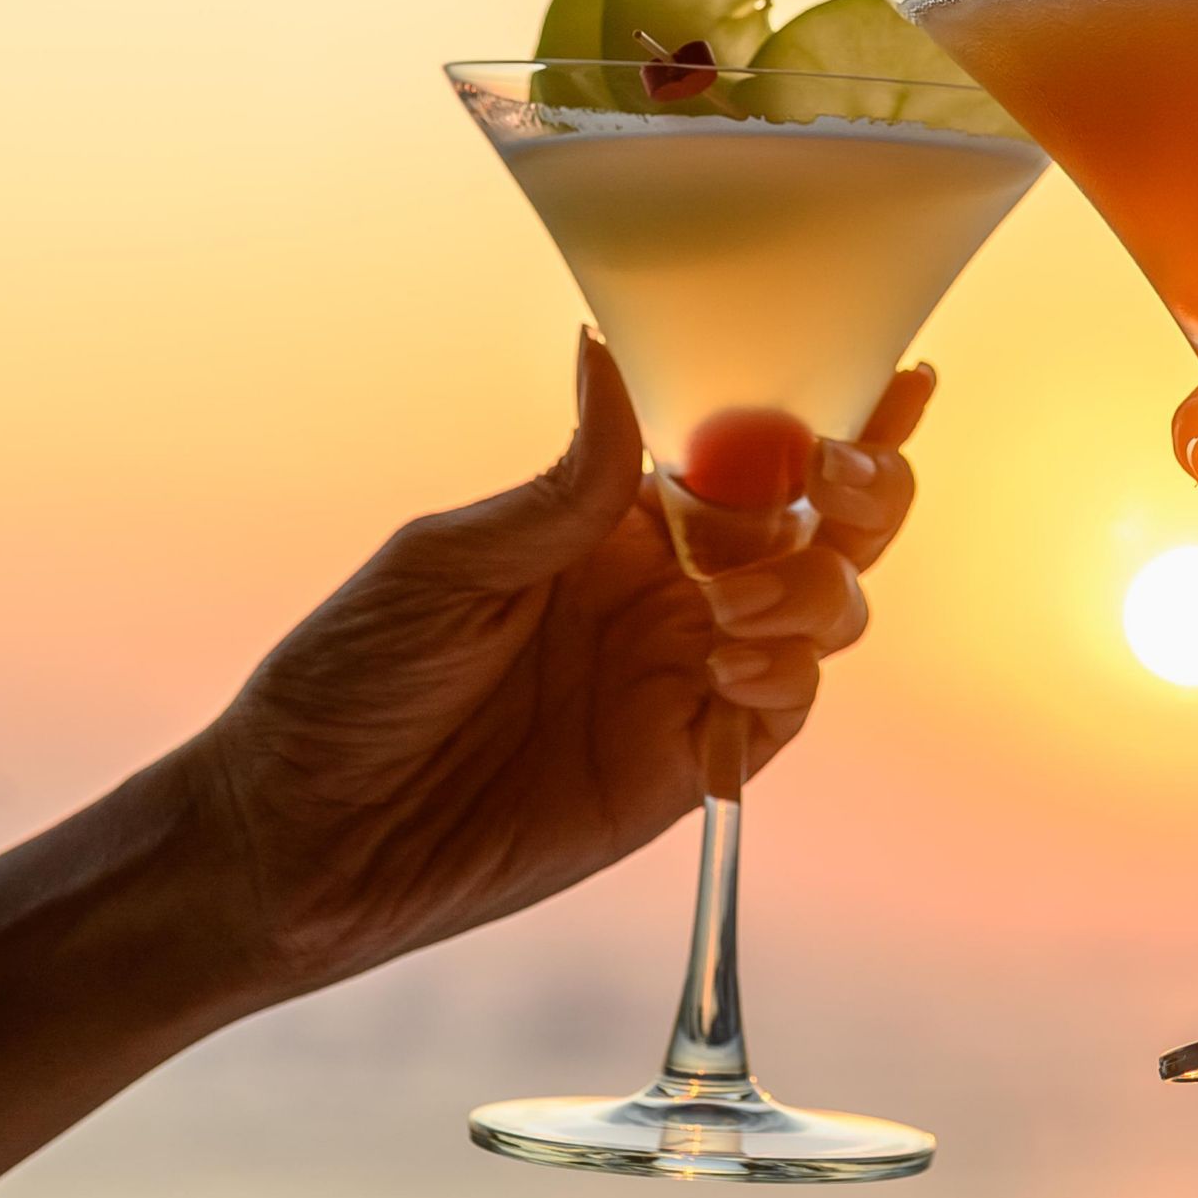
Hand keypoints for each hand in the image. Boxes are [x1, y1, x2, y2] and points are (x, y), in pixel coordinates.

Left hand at [188, 333, 930, 1000]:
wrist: (300, 843)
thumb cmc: (343, 684)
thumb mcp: (443, 567)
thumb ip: (561, 487)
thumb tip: (612, 354)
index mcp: (612, 515)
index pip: (746, 447)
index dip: (831, 409)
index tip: (896, 375)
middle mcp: (668, 585)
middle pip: (819, 523)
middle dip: (858, 492)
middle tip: (830, 479)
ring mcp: (685, 675)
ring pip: (824, 607)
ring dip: (814, 586)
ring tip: (728, 607)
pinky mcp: (688, 766)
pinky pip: (784, 709)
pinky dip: (785, 676)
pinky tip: (727, 666)